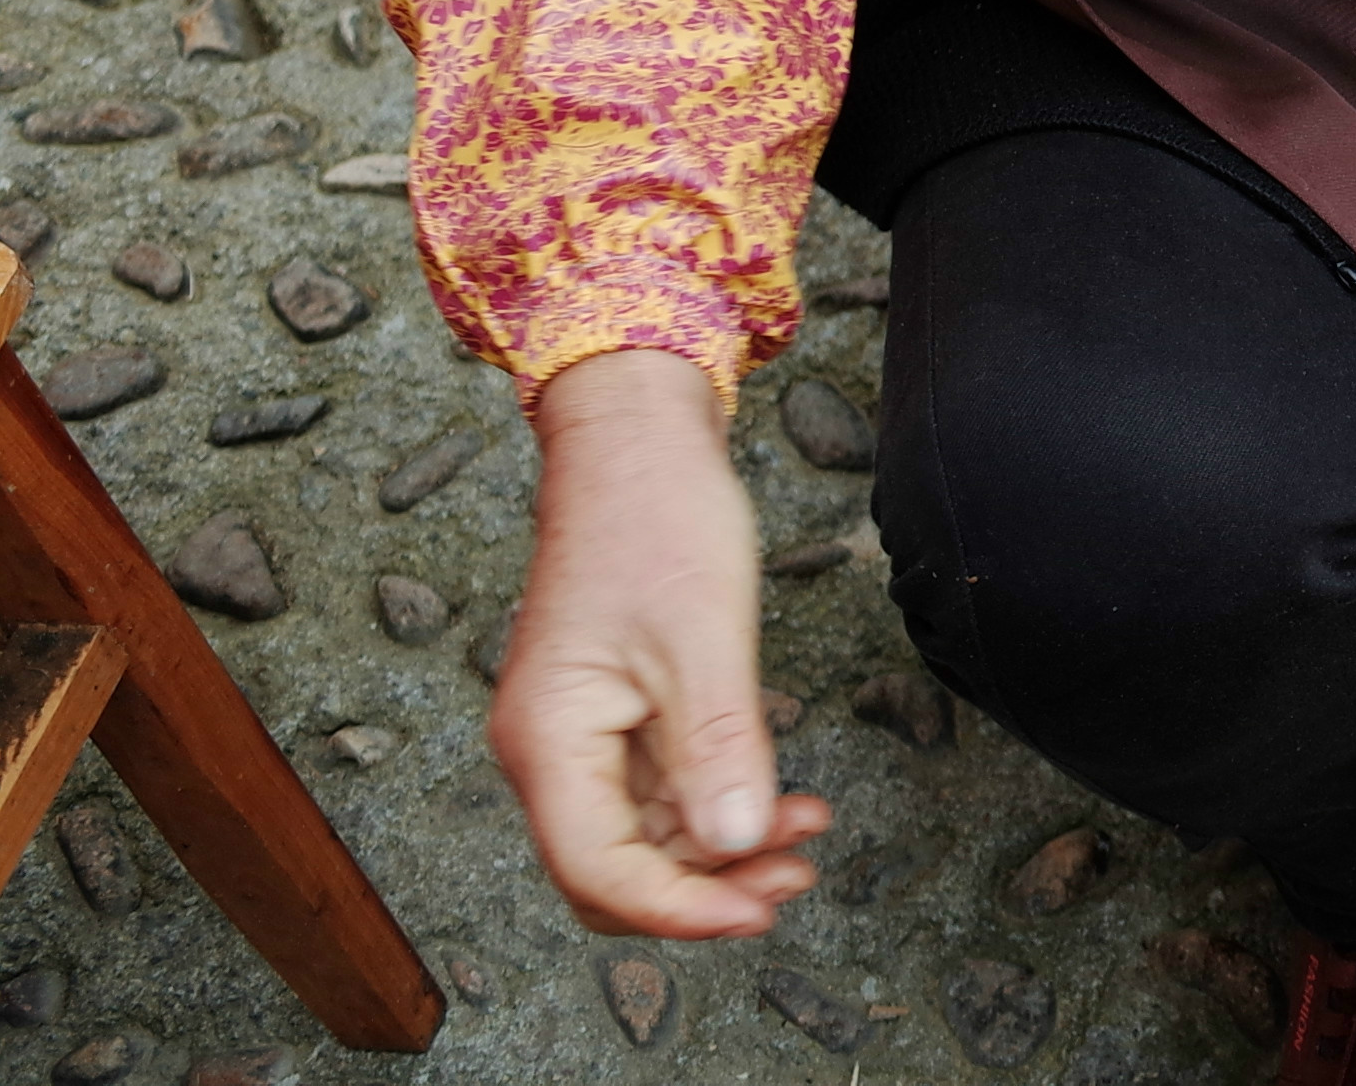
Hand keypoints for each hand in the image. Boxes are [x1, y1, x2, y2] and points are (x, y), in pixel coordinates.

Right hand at [490, 349, 833, 936]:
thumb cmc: (658, 521)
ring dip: (722, 850)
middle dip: (706, 887)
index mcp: (548, 741)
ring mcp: (579, 738)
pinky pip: (659, 793)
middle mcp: (548, 753)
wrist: (637, 445)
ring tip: (808, 830)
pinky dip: (718, 805)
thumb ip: (719, 746)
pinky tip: (781, 798)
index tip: (764, 910)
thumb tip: (739, 841)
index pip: (601, 871)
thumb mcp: (704, 637)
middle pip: (615, 872)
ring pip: (643, 839)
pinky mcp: (613, 719)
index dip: (683, 908)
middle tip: (797, 875)